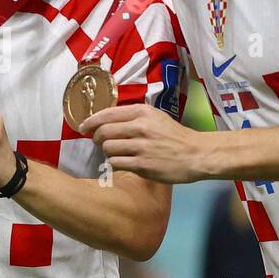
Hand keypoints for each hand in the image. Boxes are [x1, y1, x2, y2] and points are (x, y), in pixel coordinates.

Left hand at [80, 103, 210, 183]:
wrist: (195, 154)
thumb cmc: (174, 135)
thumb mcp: (155, 117)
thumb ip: (133, 116)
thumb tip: (105, 120)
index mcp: (142, 112)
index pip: (107, 114)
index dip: (91, 121)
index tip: (83, 127)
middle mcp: (140, 127)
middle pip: (103, 131)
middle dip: (97, 138)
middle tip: (99, 142)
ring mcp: (141, 147)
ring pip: (107, 148)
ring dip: (107, 151)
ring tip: (116, 152)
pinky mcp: (142, 165)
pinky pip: (116, 163)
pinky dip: (115, 162)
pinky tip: (123, 162)